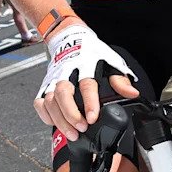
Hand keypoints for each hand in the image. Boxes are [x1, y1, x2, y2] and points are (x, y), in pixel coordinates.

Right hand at [34, 24, 138, 141]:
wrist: (71, 38)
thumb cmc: (92, 53)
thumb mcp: (111, 62)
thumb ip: (120, 80)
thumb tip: (132, 93)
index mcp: (86, 64)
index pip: (87, 84)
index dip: (90, 102)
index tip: (93, 117)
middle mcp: (67, 71)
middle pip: (62, 92)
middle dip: (70, 113)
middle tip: (81, 127)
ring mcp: (53, 78)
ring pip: (49, 100)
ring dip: (60, 119)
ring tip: (72, 133)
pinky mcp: (45, 84)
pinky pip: (39, 102)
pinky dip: (46, 115)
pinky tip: (57, 123)